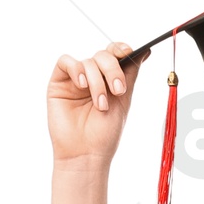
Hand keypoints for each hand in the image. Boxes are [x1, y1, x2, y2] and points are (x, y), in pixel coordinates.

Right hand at [47, 42, 147, 164]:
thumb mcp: (124, 101)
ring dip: (97, 82)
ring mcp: (75, 79)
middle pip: (103, 55)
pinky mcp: (58, 82)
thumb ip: (131, 75)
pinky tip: (82, 85)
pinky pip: (66, 62)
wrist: (86, 154)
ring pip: (88, 61)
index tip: (129, 51)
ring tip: (100, 104)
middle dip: (112, 69)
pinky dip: (76, 69)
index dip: (120, 49)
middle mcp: (92, 77)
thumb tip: (145, 51)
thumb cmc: (104, 134)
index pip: (114, 55)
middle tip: (118, 90)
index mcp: (108, 80)